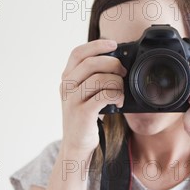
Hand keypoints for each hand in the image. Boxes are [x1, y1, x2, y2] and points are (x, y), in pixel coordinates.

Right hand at [59, 39, 126, 156]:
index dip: (96, 45)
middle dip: (113, 64)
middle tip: (123, 72)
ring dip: (117, 83)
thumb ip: (93, 77)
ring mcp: (72, 100)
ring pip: (100, 78)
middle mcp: (66, 86)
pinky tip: (119, 102)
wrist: (76, 144)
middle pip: (92, 63)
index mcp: (66, 78)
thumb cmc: (85, 117)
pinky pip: (104, 95)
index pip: (78, 53)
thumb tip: (117, 62)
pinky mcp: (82, 112)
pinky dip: (116, 95)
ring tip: (121, 92)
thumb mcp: (84, 94)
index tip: (113, 44)